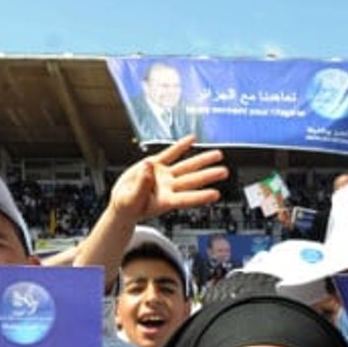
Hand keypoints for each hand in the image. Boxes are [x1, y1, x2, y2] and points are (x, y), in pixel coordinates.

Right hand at [108, 136, 227, 223]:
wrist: (123, 201)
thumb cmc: (128, 206)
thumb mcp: (131, 200)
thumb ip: (141, 185)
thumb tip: (149, 167)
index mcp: (165, 201)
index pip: (186, 198)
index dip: (201, 196)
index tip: (216, 194)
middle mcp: (169, 187)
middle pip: (192, 180)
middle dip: (209, 175)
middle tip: (224, 172)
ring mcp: (165, 176)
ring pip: (187, 166)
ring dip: (202, 160)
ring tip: (218, 155)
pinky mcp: (157, 165)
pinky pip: (171, 154)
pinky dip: (181, 146)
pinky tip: (192, 139)